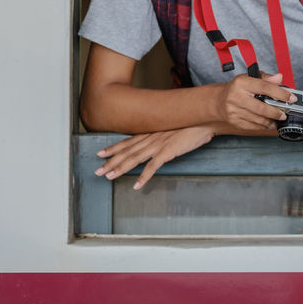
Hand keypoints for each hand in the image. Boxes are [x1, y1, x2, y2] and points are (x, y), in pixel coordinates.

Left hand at [94, 125, 214, 189]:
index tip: (101, 153)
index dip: (113, 148)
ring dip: (120, 168)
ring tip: (109, 177)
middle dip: (111, 161)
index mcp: (152, 132)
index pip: (128, 141)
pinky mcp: (168, 151)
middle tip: (97, 170)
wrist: (204, 118)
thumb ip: (164, 133)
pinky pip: (152, 166)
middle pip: (127, 151)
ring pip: (134, 158)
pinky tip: (136, 185)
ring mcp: (158, 144)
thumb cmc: (192, 121)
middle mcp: (151, 138)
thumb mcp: (173, 125)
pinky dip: (143, 176)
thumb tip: (161, 139)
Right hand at [214, 71, 296, 129]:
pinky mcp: (234, 121)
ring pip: (257, 119)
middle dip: (276, 112)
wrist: (219, 101)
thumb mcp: (250, 78)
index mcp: (241, 83)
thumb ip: (266, 78)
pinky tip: (269, 123)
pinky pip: (252, 126)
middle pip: (261, 107)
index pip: (265, 87)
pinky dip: (263, 126)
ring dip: (271, 120)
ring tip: (278, 118)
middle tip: (285, 113)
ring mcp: (234, 111)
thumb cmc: (238, 88)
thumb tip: (279, 78)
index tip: (291, 98)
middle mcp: (236, 97)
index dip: (280, 93)